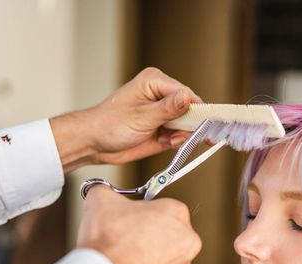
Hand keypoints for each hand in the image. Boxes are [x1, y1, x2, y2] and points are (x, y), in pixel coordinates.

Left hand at [49, 68, 201, 172]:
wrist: (94, 143)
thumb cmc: (109, 124)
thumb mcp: (142, 117)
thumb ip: (168, 109)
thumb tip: (188, 98)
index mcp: (154, 82)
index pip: (186, 93)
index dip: (197, 109)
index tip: (207, 123)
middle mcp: (160, 95)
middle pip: (189, 109)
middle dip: (190, 125)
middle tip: (186, 136)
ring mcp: (161, 113)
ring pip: (186, 124)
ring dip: (182, 135)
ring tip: (169, 140)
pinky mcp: (160, 128)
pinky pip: (178, 135)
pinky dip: (175, 142)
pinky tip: (165, 143)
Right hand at [77, 186, 201, 263]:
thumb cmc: (108, 239)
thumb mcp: (101, 198)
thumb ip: (104, 189)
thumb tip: (99, 191)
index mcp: (177, 213)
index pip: (161, 205)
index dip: (140, 209)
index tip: (128, 214)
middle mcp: (186, 241)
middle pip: (165, 230)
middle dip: (146, 230)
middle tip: (124, 233)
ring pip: (161, 253)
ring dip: (145, 252)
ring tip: (122, 251)